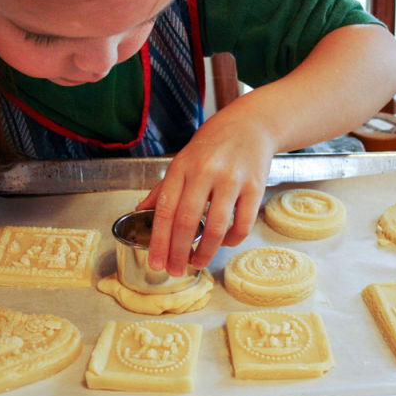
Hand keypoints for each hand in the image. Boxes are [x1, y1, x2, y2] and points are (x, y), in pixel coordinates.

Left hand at [136, 109, 275, 275]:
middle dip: (178, 252)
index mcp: (182, 167)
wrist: (250, 125)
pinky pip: (243, 224)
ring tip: (196, 263)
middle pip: (187, 221)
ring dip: (204, 252)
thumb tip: (140, 211)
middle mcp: (206, 172)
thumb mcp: (183, 160)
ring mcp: (232, 179)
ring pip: (216, 227)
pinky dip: (232, 240)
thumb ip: (163, 188)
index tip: (155, 262)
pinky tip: (224, 244)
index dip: (158, 240)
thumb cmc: (212, 146)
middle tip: (174, 271)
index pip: (165, 209)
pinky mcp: (255, 186)